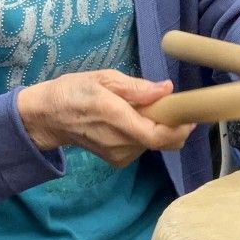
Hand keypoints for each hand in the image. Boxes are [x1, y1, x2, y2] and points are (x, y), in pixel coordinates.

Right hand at [17, 70, 193, 166]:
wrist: (49, 117)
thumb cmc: (75, 91)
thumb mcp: (103, 78)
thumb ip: (136, 87)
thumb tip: (166, 89)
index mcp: (115, 117)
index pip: (156, 135)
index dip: (179, 128)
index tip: (190, 114)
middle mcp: (118, 142)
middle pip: (162, 142)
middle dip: (174, 125)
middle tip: (169, 105)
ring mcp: (118, 155)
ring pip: (155, 144)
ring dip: (158, 128)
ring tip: (142, 110)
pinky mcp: (117, 161)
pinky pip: (143, 148)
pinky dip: (146, 134)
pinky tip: (132, 121)